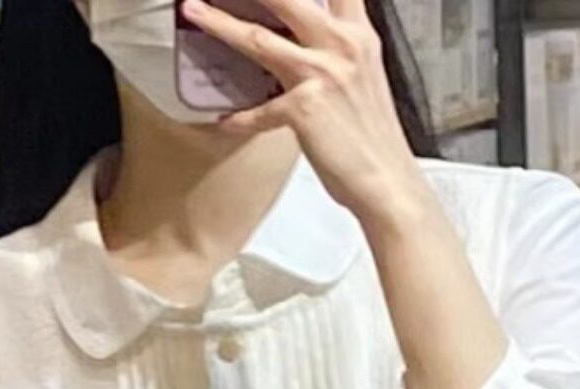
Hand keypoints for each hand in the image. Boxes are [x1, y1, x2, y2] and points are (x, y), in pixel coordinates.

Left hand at [182, 0, 426, 229]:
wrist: (387, 180)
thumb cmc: (372, 133)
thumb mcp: (362, 72)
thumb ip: (337, 44)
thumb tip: (303, 34)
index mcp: (357, 33)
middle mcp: (341, 44)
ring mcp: (322, 74)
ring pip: (260, 39)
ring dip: (220, 23)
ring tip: (193, 10)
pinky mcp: (305, 109)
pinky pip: (260, 110)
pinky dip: (240, 119)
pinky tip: (224, 122)